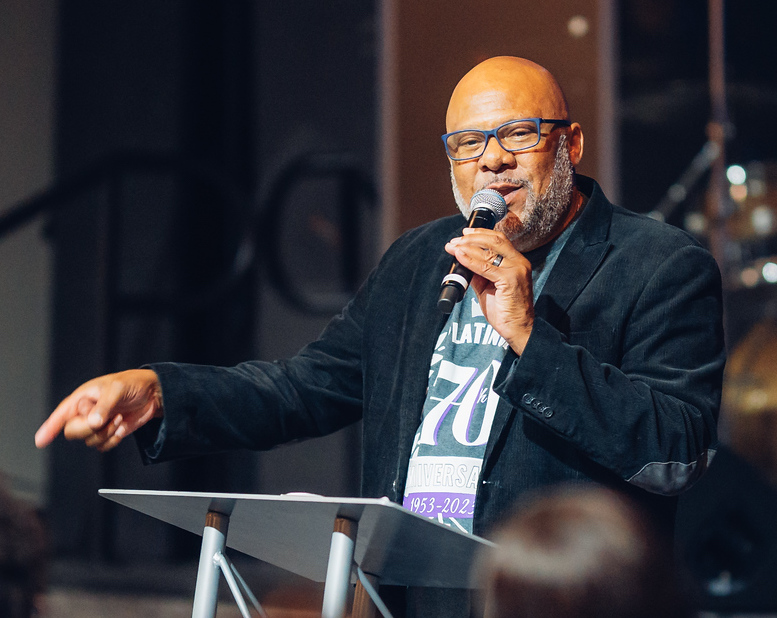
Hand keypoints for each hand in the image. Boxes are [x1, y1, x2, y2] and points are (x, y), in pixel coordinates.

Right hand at [35, 369, 162, 451]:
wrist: (153, 393)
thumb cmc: (132, 384)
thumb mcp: (117, 390)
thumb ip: (103, 406)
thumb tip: (92, 423)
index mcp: (82, 398)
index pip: (61, 414)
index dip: (49, 427)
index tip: (40, 441)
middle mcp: (86, 412)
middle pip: (73, 432)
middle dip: (90, 429)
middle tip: (107, 418)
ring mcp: (97, 424)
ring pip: (89, 441)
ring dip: (106, 433)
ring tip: (119, 418)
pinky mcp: (108, 433)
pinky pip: (102, 446)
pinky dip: (112, 440)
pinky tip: (122, 427)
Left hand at [445, 228, 533, 353]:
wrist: (517, 329)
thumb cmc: (505, 310)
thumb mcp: (489, 288)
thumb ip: (479, 274)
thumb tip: (463, 263)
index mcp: (516, 262)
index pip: (499, 240)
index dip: (481, 234)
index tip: (464, 234)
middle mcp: (519, 262)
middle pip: (494, 240)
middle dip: (471, 238)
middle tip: (455, 241)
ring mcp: (516, 270)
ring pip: (489, 252)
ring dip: (467, 247)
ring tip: (453, 247)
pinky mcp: (511, 280)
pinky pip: (486, 267)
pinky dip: (470, 260)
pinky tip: (460, 257)